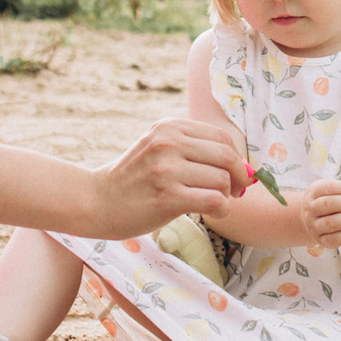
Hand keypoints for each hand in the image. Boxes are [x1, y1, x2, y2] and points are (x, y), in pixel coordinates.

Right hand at [89, 118, 243, 237]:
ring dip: (226, 196)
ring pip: (222, 180)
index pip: (222, 137)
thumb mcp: (158, 148)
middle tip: (235, 192)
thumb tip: (243, 167)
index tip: (235, 175)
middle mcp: (168, 143)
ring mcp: (167, 170)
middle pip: (227, 156)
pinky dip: (221, 209)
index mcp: (169, 127)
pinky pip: (214, 201)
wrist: (96, 201)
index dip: (236, 158)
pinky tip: (211, 213)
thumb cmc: (133, 180)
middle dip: (238, 177)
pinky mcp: (168, 198)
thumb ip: (193, 150)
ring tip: (214, 203)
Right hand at [295, 180, 340, 250]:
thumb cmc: (329, 200)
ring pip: (331, 223)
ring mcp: (313, 226)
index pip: (328, 188)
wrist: (313, 219)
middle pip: (329, 204)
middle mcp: (310, 210)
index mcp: (313, 193)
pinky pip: (332, 239)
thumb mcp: (332, 190)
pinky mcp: (320, 240)